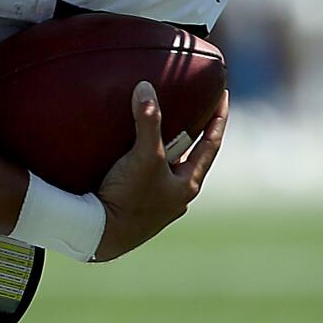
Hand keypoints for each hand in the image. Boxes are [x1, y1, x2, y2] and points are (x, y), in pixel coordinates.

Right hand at [92, 81, 227, 261]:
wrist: (100, 235)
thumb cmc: (129, 198)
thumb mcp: (143, 156)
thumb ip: (147, 122)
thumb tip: (146, 88)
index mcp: (187, 184)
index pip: (211, 144)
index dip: (218, 118)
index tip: (223, 95)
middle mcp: (176, 196)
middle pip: (189, 156)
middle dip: (188, 133)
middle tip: (187, 108)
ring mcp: (157, 205)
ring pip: (166, 170)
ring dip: (164, 150)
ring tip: (155, 128)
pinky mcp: (135, 209)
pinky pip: (145, 179)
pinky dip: (142, 163)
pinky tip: (127, 156)